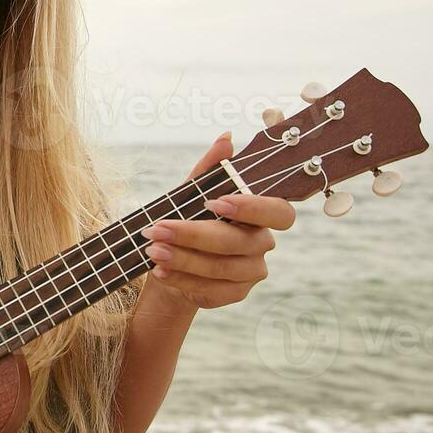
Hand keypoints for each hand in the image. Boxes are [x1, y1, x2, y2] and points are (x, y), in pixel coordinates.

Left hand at [140, 132, 295, 310]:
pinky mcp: (235, 293)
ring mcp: (251, 271)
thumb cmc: (188, 221)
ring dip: (183, 259)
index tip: (214, 202)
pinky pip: (211, 289)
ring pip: (222, 267)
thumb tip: (226, 139)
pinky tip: (160, 271)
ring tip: (153, 250)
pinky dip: (182, 279)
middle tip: (157, 229)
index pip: (279, 212)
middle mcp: (261, 243)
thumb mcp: (191, 193)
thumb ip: (209, 169)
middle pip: (237, 242)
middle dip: (193, 234)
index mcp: (260, 215)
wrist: (172, 263)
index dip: (253, 208)